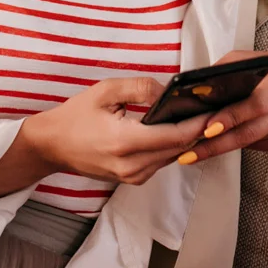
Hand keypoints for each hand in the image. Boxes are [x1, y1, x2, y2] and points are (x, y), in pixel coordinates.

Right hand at [20, 77, 211, 185]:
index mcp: (126, 142)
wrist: (52, 145)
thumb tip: (168, 91)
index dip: (199, 123)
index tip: (215, 109)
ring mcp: (132, 177)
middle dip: (198, 130)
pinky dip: (170, 148)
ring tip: (199, 117)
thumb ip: (140, 87)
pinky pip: (160, 163)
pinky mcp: (131, 180)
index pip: (176, 136)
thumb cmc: (76, 116)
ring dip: (186, 140)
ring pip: (172, 158)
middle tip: (213, 109)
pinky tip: (175, 130)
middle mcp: (132, 165)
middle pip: (179, 149)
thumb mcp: (105, 91)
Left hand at [181, 50, 267, 162]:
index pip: (256, 103)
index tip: (208, 129)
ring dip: (224, 145)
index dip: (232, 117)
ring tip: (196, 151)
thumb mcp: (252, 59)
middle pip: (251, 131)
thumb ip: (227, 71)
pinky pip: (261, 145)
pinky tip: (229, 139)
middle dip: (217, 144)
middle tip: (190, 154)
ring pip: (253, 141)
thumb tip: (197, 91)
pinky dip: (243, 142)